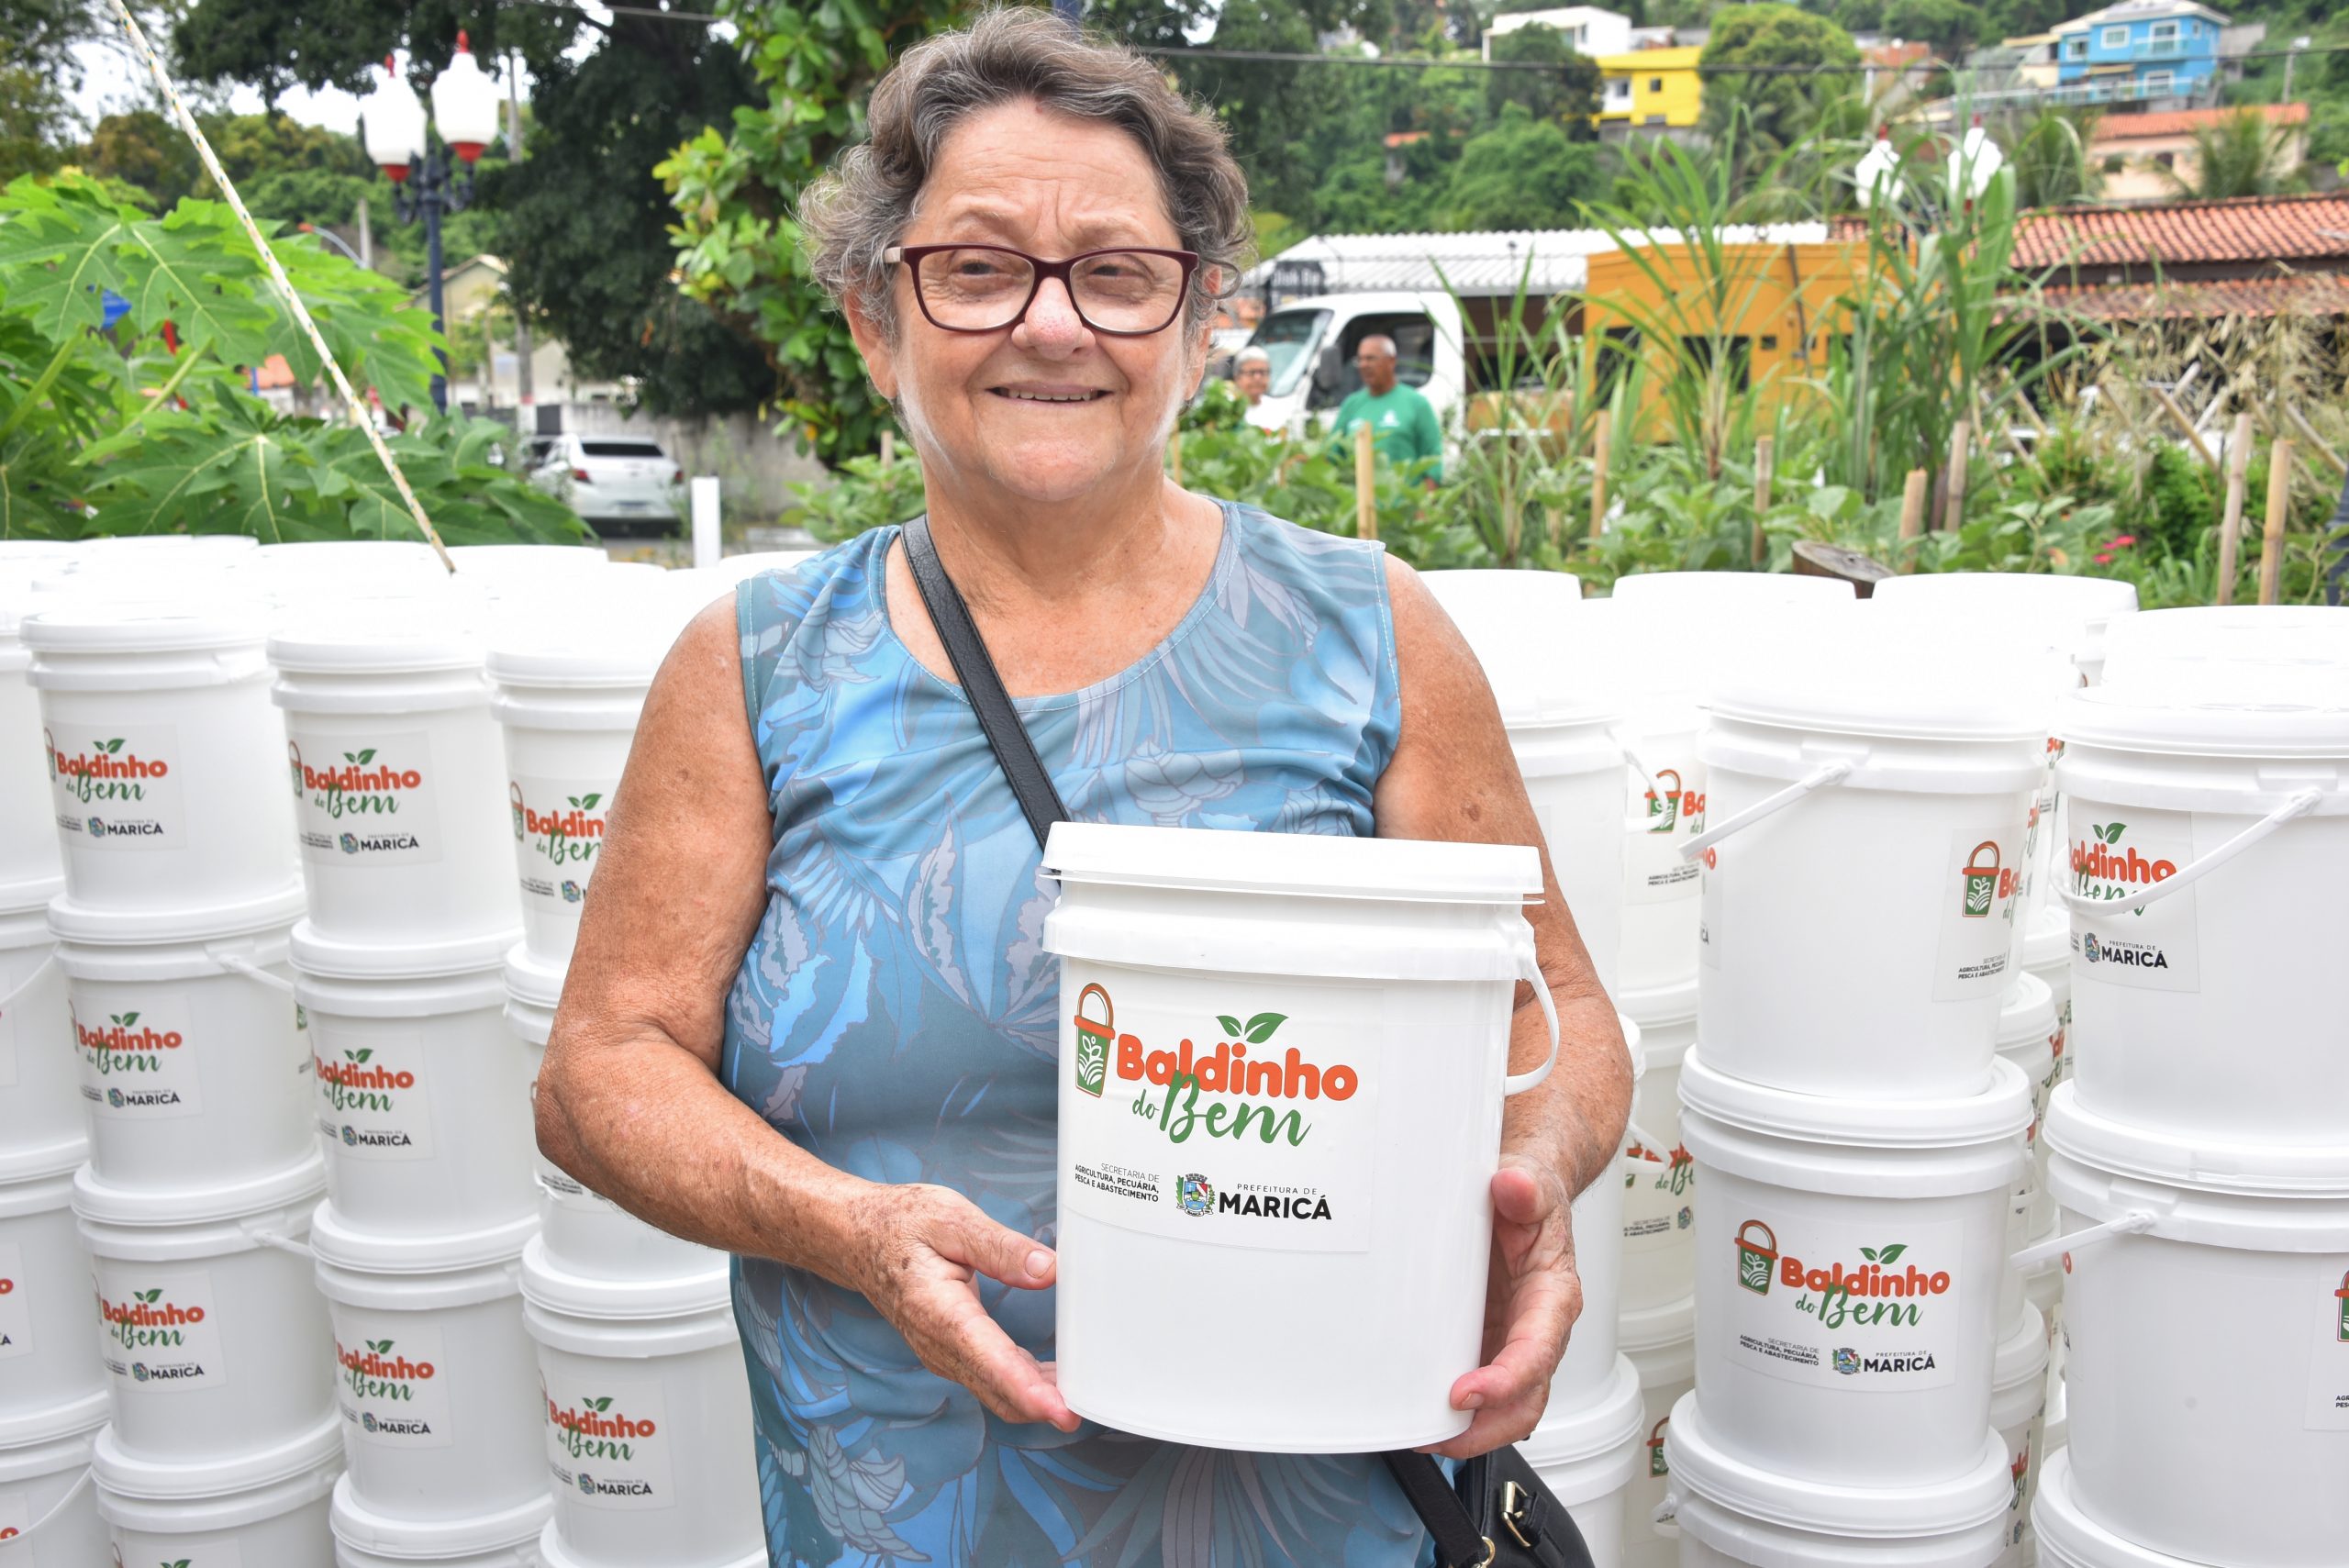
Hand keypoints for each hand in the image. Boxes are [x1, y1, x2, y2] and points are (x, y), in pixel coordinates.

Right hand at [839, 1182, 1076, 1431]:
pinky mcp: (951, 1351)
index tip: (1060, 1409)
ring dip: (1037, 1398)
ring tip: (1085, 1393)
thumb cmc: (900, 1224)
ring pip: (996, 1391)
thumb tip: (1049, 1271)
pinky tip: (1054, 1374)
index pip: (990, 1362)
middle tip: (1092, 1406)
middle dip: (1043, 1406)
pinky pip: (991, 1378)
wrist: (856, 1238)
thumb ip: (1002, 1248)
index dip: (1029, 1390)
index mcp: (940, 1312)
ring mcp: (943, 1354)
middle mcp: (940, 1345)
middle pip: (998, 1390)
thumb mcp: (952, 1219)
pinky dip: (1024, 1384)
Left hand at [1424, 1152, 1581, 1458]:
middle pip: (1524, 1401)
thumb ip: (1526, 1188)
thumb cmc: (1531, 1197)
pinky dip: (1452, 1411)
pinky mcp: (1487, 1343)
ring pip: (1502, 1408)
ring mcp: (1511, 1342)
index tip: (1464, 1392)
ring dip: (1466, 1431)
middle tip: (1435, 1435)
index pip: (1535, 1353)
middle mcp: (1537, 1330)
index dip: (1504, 1381)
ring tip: (1418, 1435)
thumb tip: (1511, 1186)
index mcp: (1553, 1297)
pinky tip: (1417, 1411)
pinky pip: (1478, 1391)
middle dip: (1483, 1429)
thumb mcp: (1530, 1183)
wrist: (1526, 1192)